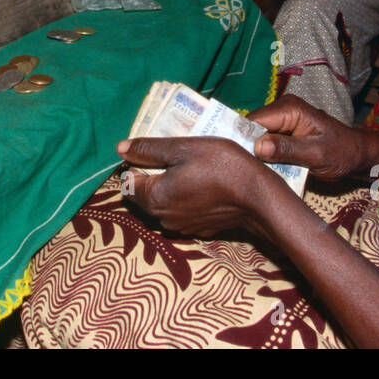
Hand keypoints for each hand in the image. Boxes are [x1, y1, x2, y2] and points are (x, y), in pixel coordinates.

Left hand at [116, 136, 273, 237]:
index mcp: (154, 198)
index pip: (128, 183)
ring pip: (164, 203)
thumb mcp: (182, 149)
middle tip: (177, 156)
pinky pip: (182, 211)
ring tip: (192, 168)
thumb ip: (148, 149)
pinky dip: (187, 198)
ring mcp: (182, 227)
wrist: (258, 197)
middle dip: (154, 175)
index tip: (158, 151)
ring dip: (171, 187)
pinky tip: (204, 185)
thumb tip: (120, 148)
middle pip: (145, 194)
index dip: (137, 164)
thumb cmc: (220, 166)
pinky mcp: (199, 229)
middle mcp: (163, 218)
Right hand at [249, 94, 365, 182]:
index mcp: (290, 109)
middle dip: (248, 148)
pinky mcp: (282, 131)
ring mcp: (282, 120)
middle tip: (246, 170)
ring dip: (255, 153)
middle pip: (251, 128)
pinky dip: (263, 155)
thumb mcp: (316, 155)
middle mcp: (282, 109)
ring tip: (253, 170)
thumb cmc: (342, 153)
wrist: (357, 155)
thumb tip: (257, 146)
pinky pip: (265, 141)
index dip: (242, 139)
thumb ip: (287, 149)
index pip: (253, 121)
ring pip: (255, 136)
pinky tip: (263, 168)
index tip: (237, 161)